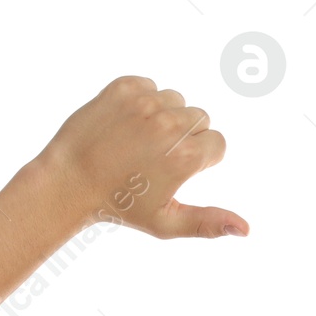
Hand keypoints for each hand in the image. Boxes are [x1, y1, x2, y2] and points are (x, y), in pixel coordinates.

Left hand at [33, 76, 247, 238]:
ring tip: (141, 140)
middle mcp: (169, 124)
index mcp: (185, 157)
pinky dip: (145, 101)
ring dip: (168, 116)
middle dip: (187, 136)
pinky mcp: (124, 86)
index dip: (202, 159)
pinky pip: (152, 86)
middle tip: (157, 157)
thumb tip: (246, 229)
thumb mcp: (167, 223)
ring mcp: (146, 102)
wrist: (68, 181)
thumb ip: (210, 223)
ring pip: (178, 100)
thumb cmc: (120, 207)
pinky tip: (127, 124)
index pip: (218, 143)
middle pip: (201, 119)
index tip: (177, 170)